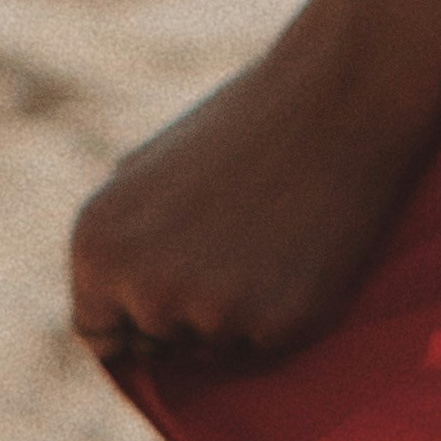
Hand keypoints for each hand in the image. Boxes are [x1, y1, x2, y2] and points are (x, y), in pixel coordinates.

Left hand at [68, 33, 428, 373]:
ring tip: (269, 232)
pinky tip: (300, 248)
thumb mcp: (152, 166)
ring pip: (211, 347)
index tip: (175, 277)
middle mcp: (143, 289)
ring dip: (235, 310)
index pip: (97, 332)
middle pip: (155, 344)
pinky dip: (281, 310)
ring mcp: (209, 312)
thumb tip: (109, 306)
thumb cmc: (248, 121)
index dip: (135, 314)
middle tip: (235, 236)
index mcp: (99, 245)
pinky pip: (266, 345)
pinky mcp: (274, 327)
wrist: (344, 93)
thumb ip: (121, 238)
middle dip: (187, 309)